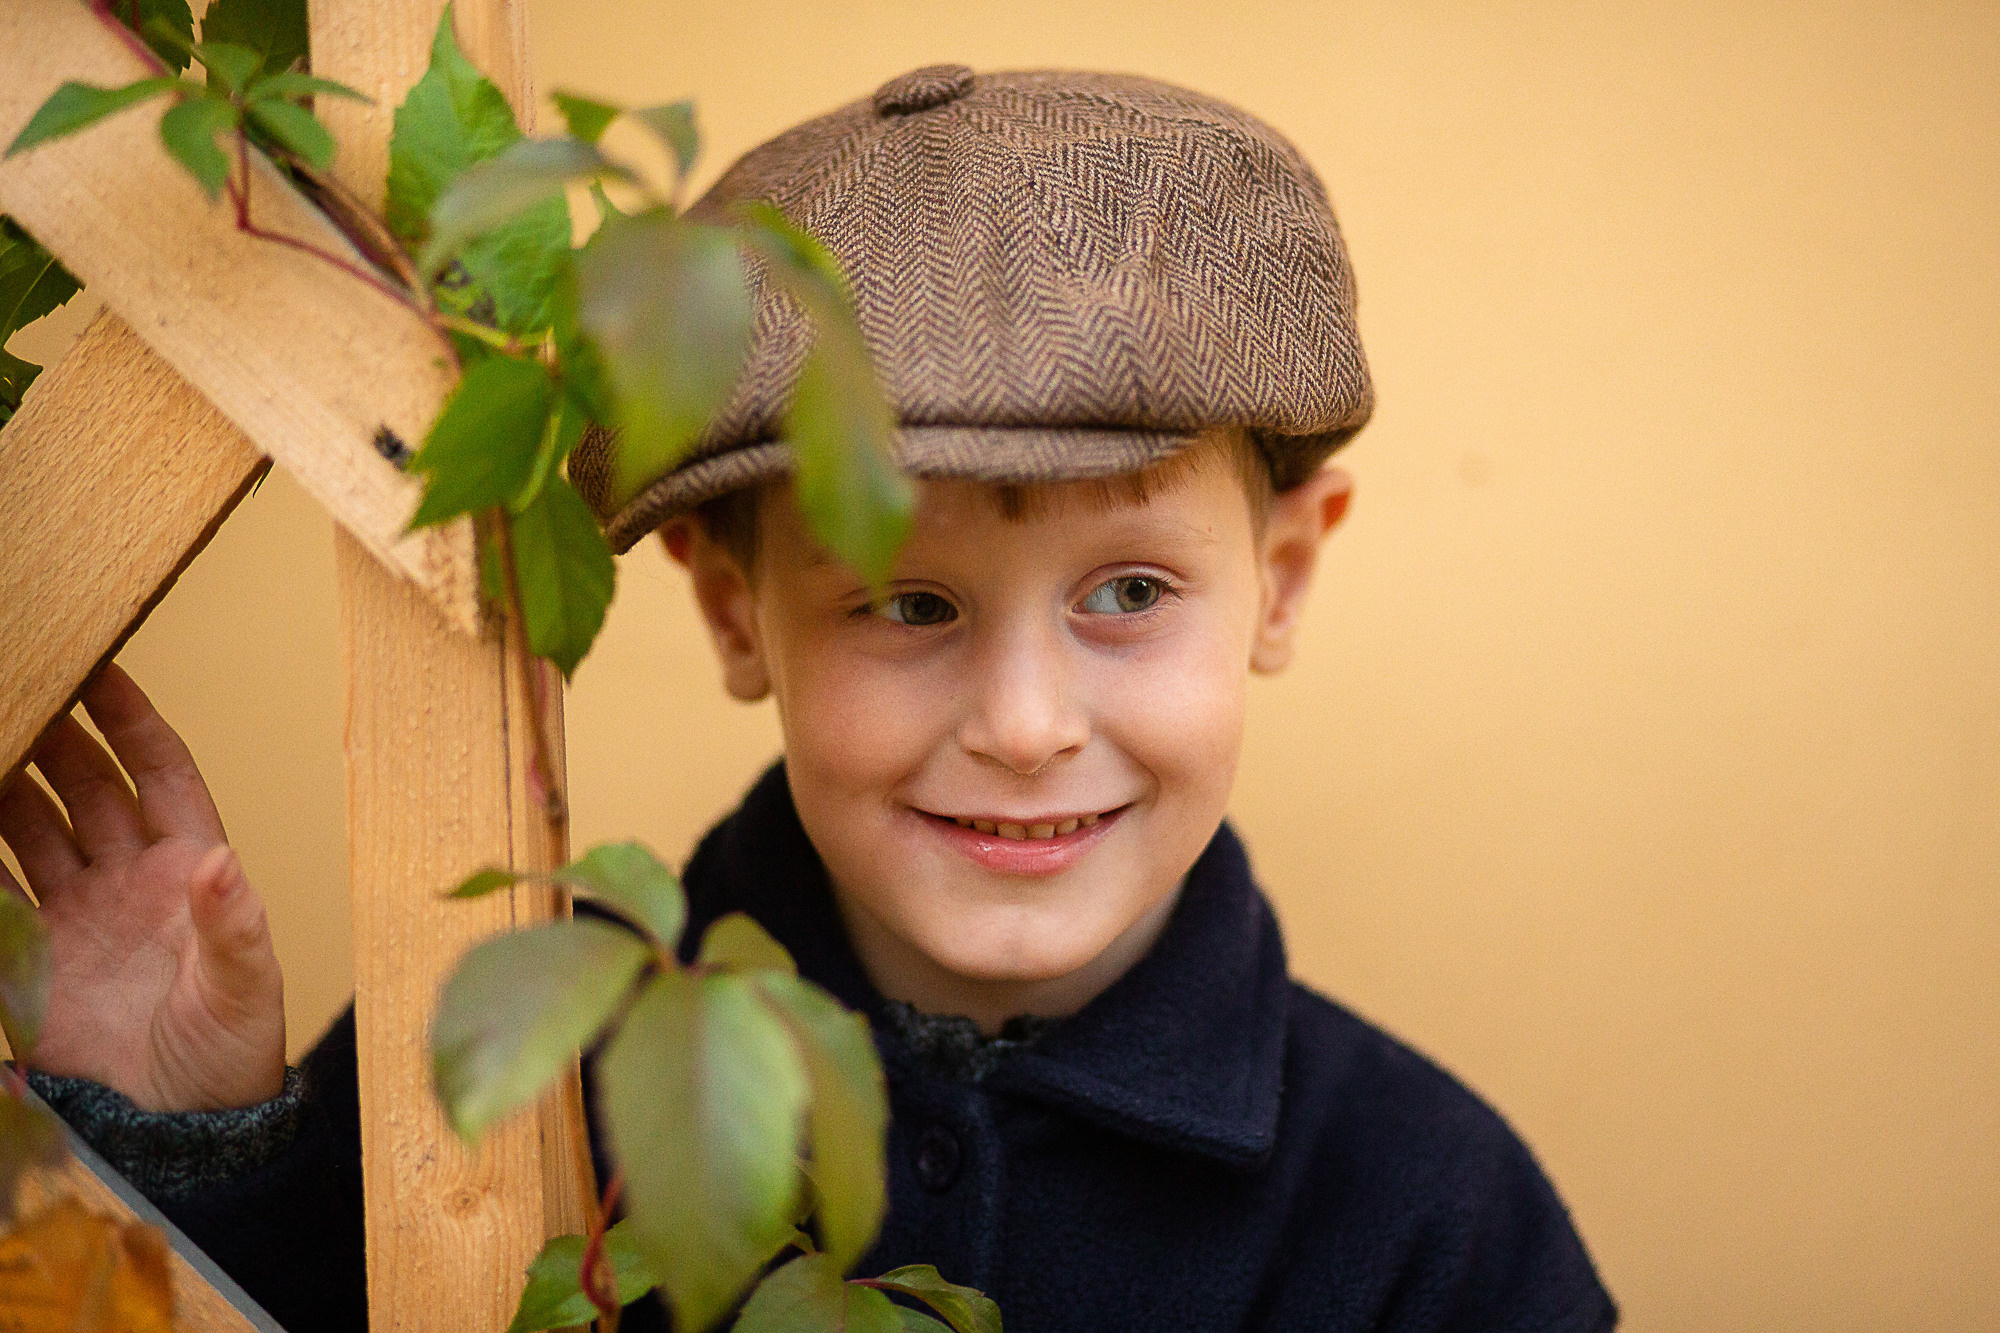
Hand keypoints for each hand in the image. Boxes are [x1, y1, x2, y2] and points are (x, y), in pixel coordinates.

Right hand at [0, 665, 284, 1110]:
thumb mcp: (246, 987)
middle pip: (84, 789)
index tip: (102, 672)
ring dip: (6, 786)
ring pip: (31, 827)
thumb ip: (232, 924)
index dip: (132, 723)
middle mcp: (131, 879)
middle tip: (21, 686)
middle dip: (55, 738)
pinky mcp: (32, 957)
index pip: (161, 774)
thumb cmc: (234, 1054)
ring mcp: (78, 914)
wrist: (179, 1131)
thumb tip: (223, 863)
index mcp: (192, 869)